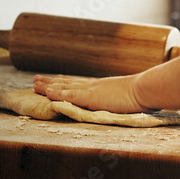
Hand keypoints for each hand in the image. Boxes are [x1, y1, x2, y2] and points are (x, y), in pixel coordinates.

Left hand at [33, 73, 149, 112]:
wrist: (144, 89)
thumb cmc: (141, 93)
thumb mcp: (128, 94)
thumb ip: (120, 96)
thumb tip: (124, 99)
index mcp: (101, 86)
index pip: (79, 83)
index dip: (65, 82)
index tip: (55, 79)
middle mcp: (93, 86)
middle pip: (68, 83)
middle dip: (51, 83)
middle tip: (36, 80)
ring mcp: (91, 91)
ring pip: (65, 88)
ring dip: (49, 86)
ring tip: (35, 84)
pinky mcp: (91, 98)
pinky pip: (70, 96)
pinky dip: (58, 94)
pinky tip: (48, 93)